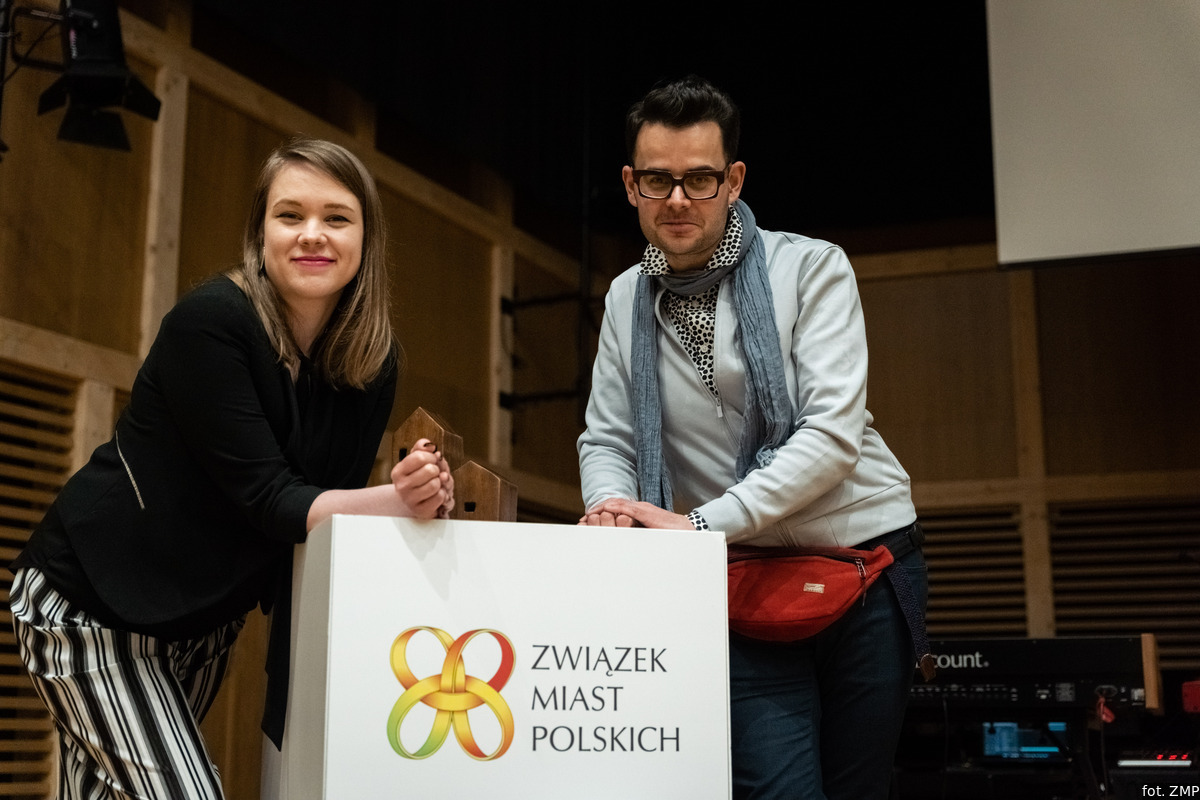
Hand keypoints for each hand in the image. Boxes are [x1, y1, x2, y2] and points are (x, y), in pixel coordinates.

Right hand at [391, 439, 452, 518]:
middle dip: (438, 470)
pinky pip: (440, 497)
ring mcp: (410, 500)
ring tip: (436, 485)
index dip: (431, 456)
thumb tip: (428, 444)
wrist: (417, 503)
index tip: (433, 460)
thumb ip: (422, 449)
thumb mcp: (418, 462)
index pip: (420, 457)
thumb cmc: (420, 479)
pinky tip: (437, 495)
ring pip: (435, 484)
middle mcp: (401, 486)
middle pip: (430, 470)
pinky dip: (443, 495)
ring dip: (441, 483)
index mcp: (399, 471)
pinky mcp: (421, 511)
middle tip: (435, 474)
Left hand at [578, 498, 694, 529]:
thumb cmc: (670, 535)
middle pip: (613, 505)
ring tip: (589, 514)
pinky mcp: (647, 513)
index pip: (616, 510)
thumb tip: (623, 544)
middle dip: (596, 511)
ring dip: (602, 508)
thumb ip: (636, 535)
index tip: (587, 522)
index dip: (601, 514)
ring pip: (618, 504)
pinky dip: (615, 508)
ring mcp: (643, 509)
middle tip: (583, 520)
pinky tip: (605, 509)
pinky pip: (628, 508)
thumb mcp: (648, 535)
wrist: (688, 531)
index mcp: (638, 514)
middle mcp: (639, 509)